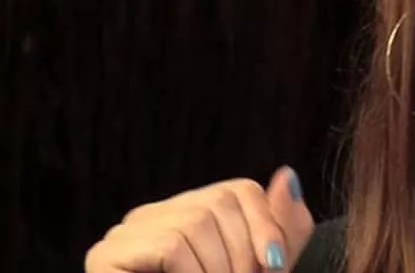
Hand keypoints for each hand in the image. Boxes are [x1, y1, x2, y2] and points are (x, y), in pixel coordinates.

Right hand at [84, 165, 314, 271]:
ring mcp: (128, 231)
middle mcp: (158, 214)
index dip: (267, 227)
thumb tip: (287, 175)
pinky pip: (168, 245)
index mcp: (194, 213)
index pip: (241, 190)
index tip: (275, 266)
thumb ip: (284, 228)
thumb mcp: (264, 270)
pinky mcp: (105, 255)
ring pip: (195, 222)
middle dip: (244, 254)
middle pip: (219, 201)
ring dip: (218, 270)